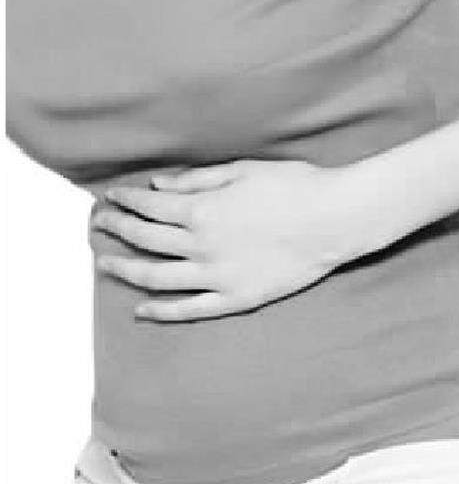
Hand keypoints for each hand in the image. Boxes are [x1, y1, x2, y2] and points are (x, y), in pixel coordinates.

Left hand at [92, 159, 354, 321]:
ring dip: (126, 271)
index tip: (110, 197)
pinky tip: (142, 309)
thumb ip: (196, 181)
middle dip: (116, 230)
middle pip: (146, 240)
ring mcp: (218, 277)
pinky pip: (192, 310)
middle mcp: (202, 246)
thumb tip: (157, 185)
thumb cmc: (295, 187)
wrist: (336, 219)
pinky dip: (163, 312)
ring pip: (158, 278)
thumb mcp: (243, 171)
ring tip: (104, 264)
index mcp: (203, 211)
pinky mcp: (238, 298)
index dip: (125, 201)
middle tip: (98, 225)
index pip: (149, 206)